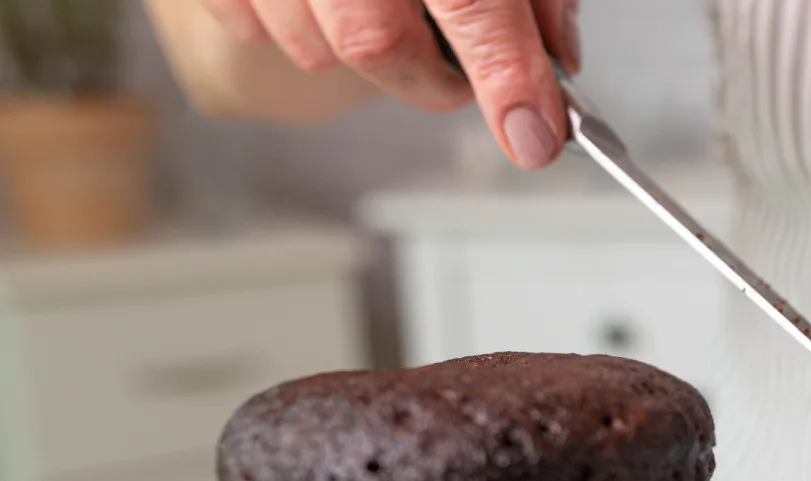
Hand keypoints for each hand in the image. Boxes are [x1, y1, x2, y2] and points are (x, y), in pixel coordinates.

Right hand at [203, 0, 579, 168]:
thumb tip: (554, 58)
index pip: (472, 3)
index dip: (508, 79)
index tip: (534, 137)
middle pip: (375, 40)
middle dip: (430, 77)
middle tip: (460, 71)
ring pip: (318, 46)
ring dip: (363, 47)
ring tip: (384, 1)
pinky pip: (255, 27)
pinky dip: (299, 26)